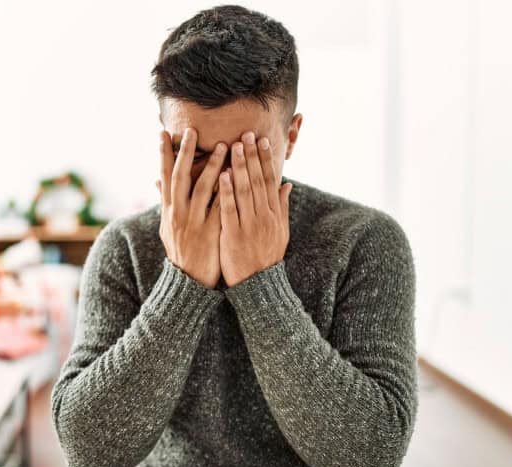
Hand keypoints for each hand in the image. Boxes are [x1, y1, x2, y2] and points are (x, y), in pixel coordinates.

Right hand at [158, 127, 226, 288]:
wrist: (188, 282)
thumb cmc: (180, 252)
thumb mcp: (166, 227)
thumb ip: (164, 202)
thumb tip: (156, 181)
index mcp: (168, 210)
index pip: (164, 176)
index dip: (163, 154)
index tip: (164, 133)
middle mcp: (178, 214)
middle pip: (181, 177)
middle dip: (186, 153)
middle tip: (193, 131)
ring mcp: (194, 223)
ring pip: (203, 189)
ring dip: (213, 165)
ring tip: (225, 146)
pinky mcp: (210, 233)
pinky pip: (220, 207)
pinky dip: (227, 191)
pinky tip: (236, 176)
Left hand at [219, 131, 292, 286]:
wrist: (259, 286)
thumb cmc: (267, 258)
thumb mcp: (281, 232)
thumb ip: (283, 207)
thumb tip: (288, 184)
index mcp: (274, 215)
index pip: (270, 181)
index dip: (266, 159)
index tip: (261, 140)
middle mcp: (264, 217)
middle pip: (258, 181)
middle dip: (252, 156)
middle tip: (246, 134)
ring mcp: (250, 226)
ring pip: (245, 191)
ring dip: (240, 167)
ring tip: (234, 146)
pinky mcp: (234, 236)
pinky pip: (230, 210)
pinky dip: (227, 192)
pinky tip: (223, 175)